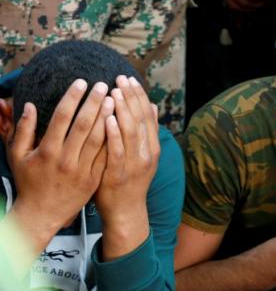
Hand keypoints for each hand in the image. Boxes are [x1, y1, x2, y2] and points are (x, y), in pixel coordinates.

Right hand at [8, 80, 112, 248]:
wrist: (42, 214)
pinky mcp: (94, 178)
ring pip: (98, 139)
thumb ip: (23, 130)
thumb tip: (30, 106)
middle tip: (104, 84)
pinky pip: (107, 155)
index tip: (81, 82)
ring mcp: (82, 170)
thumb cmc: (29, 182)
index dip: (73, 98)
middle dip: (94, 102)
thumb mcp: (17, 156)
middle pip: (84, 125)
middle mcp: (66, 159)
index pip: (62, 118)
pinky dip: (114, 138)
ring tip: (115, 99)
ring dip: (108, 117)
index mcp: (47, 151)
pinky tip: (121, 123)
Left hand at [94, 76, 158, 227]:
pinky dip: (114, 134)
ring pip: (131, 132)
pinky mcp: (119, 174)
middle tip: (121, 78)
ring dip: (123, 111)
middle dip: (131, 97)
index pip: (148, 116)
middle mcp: (147, 154)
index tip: (129, 79)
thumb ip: (145, 132)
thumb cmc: (128, 180)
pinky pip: (117, 150)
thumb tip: (152, 106)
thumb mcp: (142, 155)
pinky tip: (107, 118)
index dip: (139, 96)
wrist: (125, 211)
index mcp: (152, 148)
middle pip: (141, 120)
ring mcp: (134, 164)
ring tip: (115, 92)